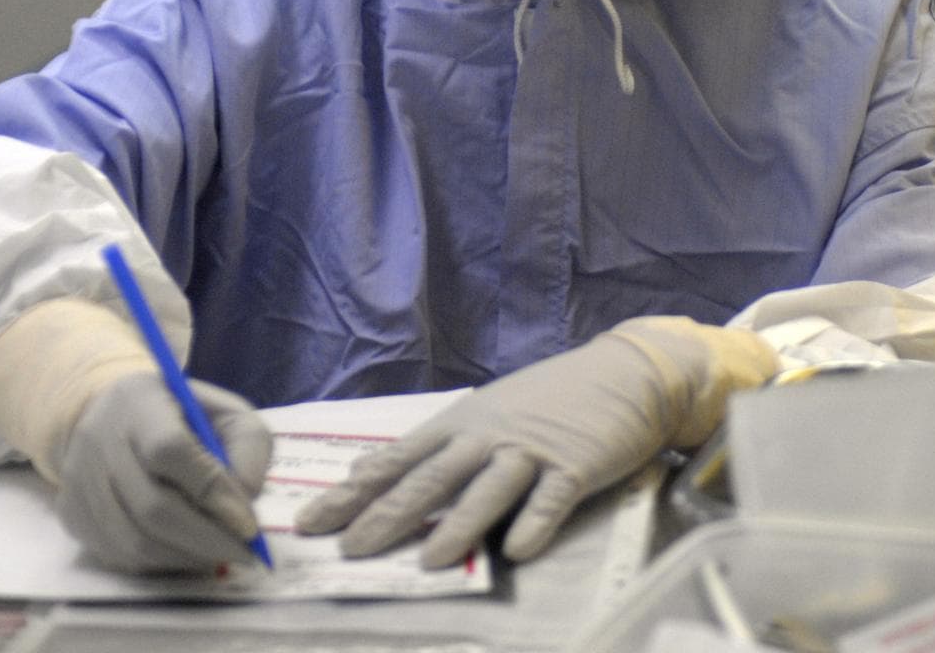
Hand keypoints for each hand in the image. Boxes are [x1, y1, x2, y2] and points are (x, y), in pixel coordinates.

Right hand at [0, 296, 270, 572]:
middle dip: (206, 540)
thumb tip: (245, 499)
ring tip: (217, 553)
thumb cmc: (179, 415)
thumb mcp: (225, 412)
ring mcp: (80, 481)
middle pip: (151, 508)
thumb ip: (248, 447)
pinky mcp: (71, 514)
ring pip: (134, 542)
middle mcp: (100, 442)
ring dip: (186, 557)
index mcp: (140, 405)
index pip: (169, 450)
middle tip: (243, 553)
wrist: (109, 414)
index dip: (211, 492)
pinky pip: (118, 556)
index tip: (248, 523)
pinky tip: (183, 550)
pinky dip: (160, 563)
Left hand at [294, 316, 776, 567]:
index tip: (312, 519)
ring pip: (486, 490)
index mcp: (458, 425)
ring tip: (426, 561)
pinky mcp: (576, 465)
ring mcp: (531, 450)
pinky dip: (534, 523)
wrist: (622, 373)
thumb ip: (431, 449)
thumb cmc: (546, 399)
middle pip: (429, 479)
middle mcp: (486, 436)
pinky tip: (517, 551)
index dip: (353, 493)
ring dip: (456, 526)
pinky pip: (551, 498)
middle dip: (387, 515)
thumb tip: (368, 471)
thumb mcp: (480, 414)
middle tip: (349, 548)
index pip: (396, 462)